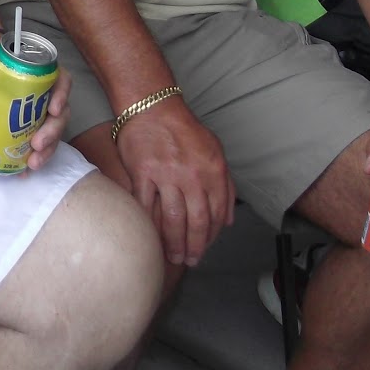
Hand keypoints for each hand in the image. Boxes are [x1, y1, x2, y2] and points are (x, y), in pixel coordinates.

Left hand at [0, 31, 70, 170]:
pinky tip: (23, 171)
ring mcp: (36, 109)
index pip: (61, 80)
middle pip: (59, 112)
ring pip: (50, 131)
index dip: (62, 95)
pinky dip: (31, 156)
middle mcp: (43, 92)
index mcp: (38, 71)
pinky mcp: (25, 124)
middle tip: (37, 145)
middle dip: (52, 132)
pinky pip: (34, 142)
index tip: (53, 110)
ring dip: (45, 150)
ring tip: (32, 165)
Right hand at [113, 98, 235, 266]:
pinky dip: (149, 224)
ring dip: (173, 242)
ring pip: (172, 219)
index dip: (211, 237)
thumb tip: (228, 220)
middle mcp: (192, 176)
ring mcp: (166, 176)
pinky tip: (150, 236)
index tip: (204, 248)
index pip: (216, 214)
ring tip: (172, 256)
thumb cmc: (184, 130)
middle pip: (195, 222)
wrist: (152, 108)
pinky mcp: (142, 174)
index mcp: (213, 172)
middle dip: (194, 246)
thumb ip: (226, 185)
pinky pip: (147, 206)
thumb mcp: (216, 152)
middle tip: (189, 261)